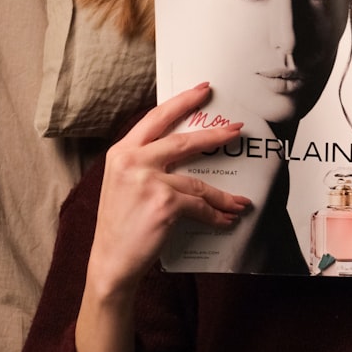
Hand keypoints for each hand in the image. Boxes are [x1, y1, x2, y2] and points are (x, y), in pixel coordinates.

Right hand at [88, 81, 252, 297]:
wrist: (111, 262)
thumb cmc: (121, 225)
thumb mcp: (124, 184)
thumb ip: (147, 163)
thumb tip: (187, 151)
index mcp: (122, 152)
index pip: (156, 119)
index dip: (182, 102)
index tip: (203, 90)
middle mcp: (132, 161)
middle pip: (183, 141)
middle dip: (215, 136)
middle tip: (237, 128)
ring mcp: (149, 182)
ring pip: (198, 182)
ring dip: (223, 195)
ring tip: (241, 201)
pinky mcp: (165, 204)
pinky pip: (200, 206)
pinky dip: (216, 215)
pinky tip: (227, 220)